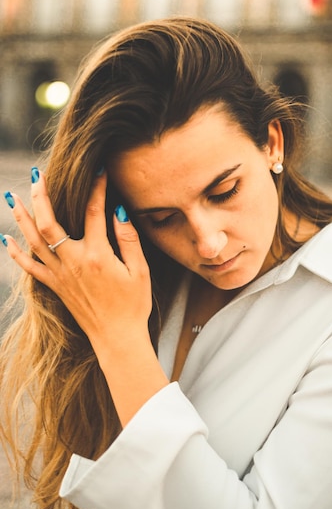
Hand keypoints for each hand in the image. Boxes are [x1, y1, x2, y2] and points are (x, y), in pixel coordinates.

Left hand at [3, 169, 152, 358]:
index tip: (97, 170)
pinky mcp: (55, 287)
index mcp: (97, 255)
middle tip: (36, 176)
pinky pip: (30, 268)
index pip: (93, 211)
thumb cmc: (133, 305)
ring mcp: (60, 275)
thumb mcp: (140, 270)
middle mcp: (73, 262)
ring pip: (33, 242)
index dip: (96, 188)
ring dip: (21, 218)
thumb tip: (117, 211)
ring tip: (12, 197)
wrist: (117, 338)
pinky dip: (15, 254)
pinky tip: (6, 240)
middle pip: (49, 223)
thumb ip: (128, 239)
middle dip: (40, 196)